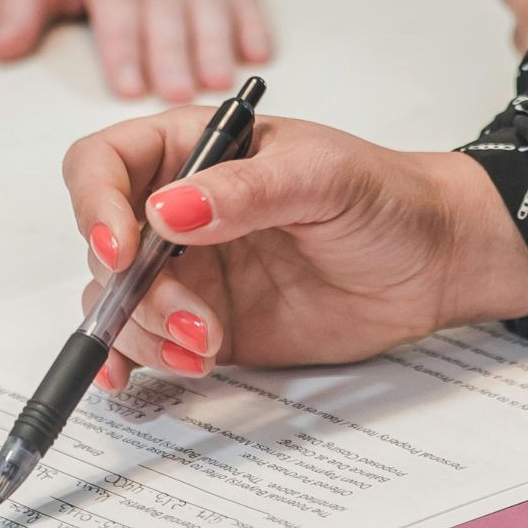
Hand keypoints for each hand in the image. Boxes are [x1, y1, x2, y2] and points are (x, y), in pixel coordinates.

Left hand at [0, 0, 270, 102]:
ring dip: (213, 42)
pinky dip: (252, 22)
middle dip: (171, 51)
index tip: (127, 85)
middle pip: (164, 1)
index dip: (122, 44)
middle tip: (174, 96)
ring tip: (214, 83)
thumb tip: (3, 50)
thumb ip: (22, 7)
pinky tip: (256, 54)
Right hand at [60, 110, 527, 386]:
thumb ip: (247, 191)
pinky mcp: (204, 322)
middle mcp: (178, 208)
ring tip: (208, 347)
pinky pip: (144, 341)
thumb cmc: (386, 197)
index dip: (94, 204)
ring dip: (144, 332)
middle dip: (135, 291)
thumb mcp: (323, 178)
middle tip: (197, 320)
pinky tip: (132, 377)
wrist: (433, 263)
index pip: (103, 163)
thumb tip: (169, 210)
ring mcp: (188, 270)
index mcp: (194, 149)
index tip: (121, 251)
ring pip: (118, 300)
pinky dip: (130, 359)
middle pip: (104, 244)